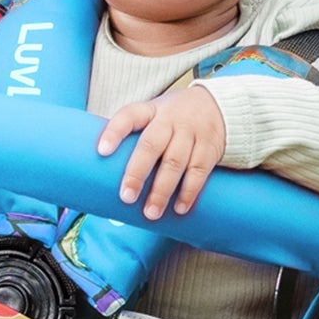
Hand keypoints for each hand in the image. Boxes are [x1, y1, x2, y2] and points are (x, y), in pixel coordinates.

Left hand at [96, 82, 228, 220]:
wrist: (217, 105)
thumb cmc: (172, 119)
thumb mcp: (153, 115)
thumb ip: (134, 137)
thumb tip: (102, 174)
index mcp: (150, 111)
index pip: (128, 116)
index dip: (114, 132)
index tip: (102, 151)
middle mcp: (169, 120)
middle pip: (151, 145)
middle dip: (137, 173)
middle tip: (127, 197)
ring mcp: (191, 132)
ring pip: (175, 162)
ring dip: (162, 190)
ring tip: (151, 212)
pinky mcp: (209, 147)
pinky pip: (199, 171)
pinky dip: (189, 191)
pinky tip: (179, 208)